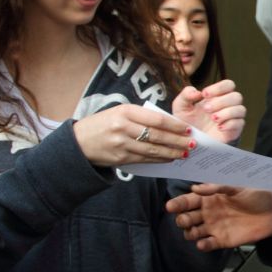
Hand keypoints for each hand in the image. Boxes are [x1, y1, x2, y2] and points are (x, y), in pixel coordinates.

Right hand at [73, 104, 191, 166]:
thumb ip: (141, 116)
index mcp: (125, 111)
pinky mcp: (120, 158)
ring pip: (153, 150)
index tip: (187, 129)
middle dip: (177, 141)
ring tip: (185, 153)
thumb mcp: (119, 112)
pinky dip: (159, 159)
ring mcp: (121, 144)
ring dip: (171, 152)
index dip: (174, 126)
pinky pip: (145, 159)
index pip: (156, 119)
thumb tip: (168, 124)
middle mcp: (123, 127)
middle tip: (193, 143)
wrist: (78, 142)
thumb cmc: (104, 123)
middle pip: (157, 136)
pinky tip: (170, 158)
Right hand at [166, 184, 271, 250]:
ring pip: (192, 232)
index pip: (188, 201)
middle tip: (186, 220)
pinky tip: (203, 243)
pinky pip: (207, 244)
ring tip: (194, 231)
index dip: (178, 203)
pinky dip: (202, 245)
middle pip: (186, 218)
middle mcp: (208, 213)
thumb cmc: (257, 194)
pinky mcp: (222, 240)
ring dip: (189, 233)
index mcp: (210, 197)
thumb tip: (195, 188)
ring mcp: (214, 227)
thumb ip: (217, 187)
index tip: (170, 206)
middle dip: (182, 219)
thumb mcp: (237, 186)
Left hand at [172, 80, 245, 143]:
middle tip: (206, 109)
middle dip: (221, 101)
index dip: (219, 87)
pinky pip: (240, 124)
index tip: (204, 94)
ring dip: (227, 112)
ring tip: (213, 118)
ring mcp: (232, 118)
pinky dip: (230, 124)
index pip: (228, 85)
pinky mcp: (234, 131)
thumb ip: (185, 94)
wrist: (189, 142)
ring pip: (241, 109)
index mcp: (217, 97)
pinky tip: (219, 127)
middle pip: (237, 96)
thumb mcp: (180, 107)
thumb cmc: (187, 122)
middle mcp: (227, 106)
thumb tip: (197, 92)